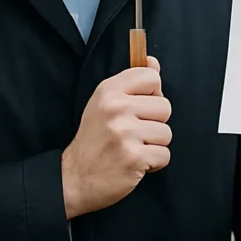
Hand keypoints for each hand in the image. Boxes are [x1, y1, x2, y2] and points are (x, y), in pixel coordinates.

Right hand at [61, 56, 171, 219]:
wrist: (74, 179)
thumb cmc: (94, 139)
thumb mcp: (105, 103)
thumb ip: (131, 81)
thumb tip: (153, 62)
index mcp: (109, 90)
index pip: (151, 77)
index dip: (151, 93)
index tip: (139, 107)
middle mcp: (116, 108)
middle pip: (165, 106)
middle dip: (154, 123)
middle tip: (134, 133)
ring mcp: (125, 133)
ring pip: (166, 132)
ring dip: (154, 144)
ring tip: (134, 148)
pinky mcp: (134, 157)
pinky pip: (164, 155)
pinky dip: (153, 163)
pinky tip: (136, 163)